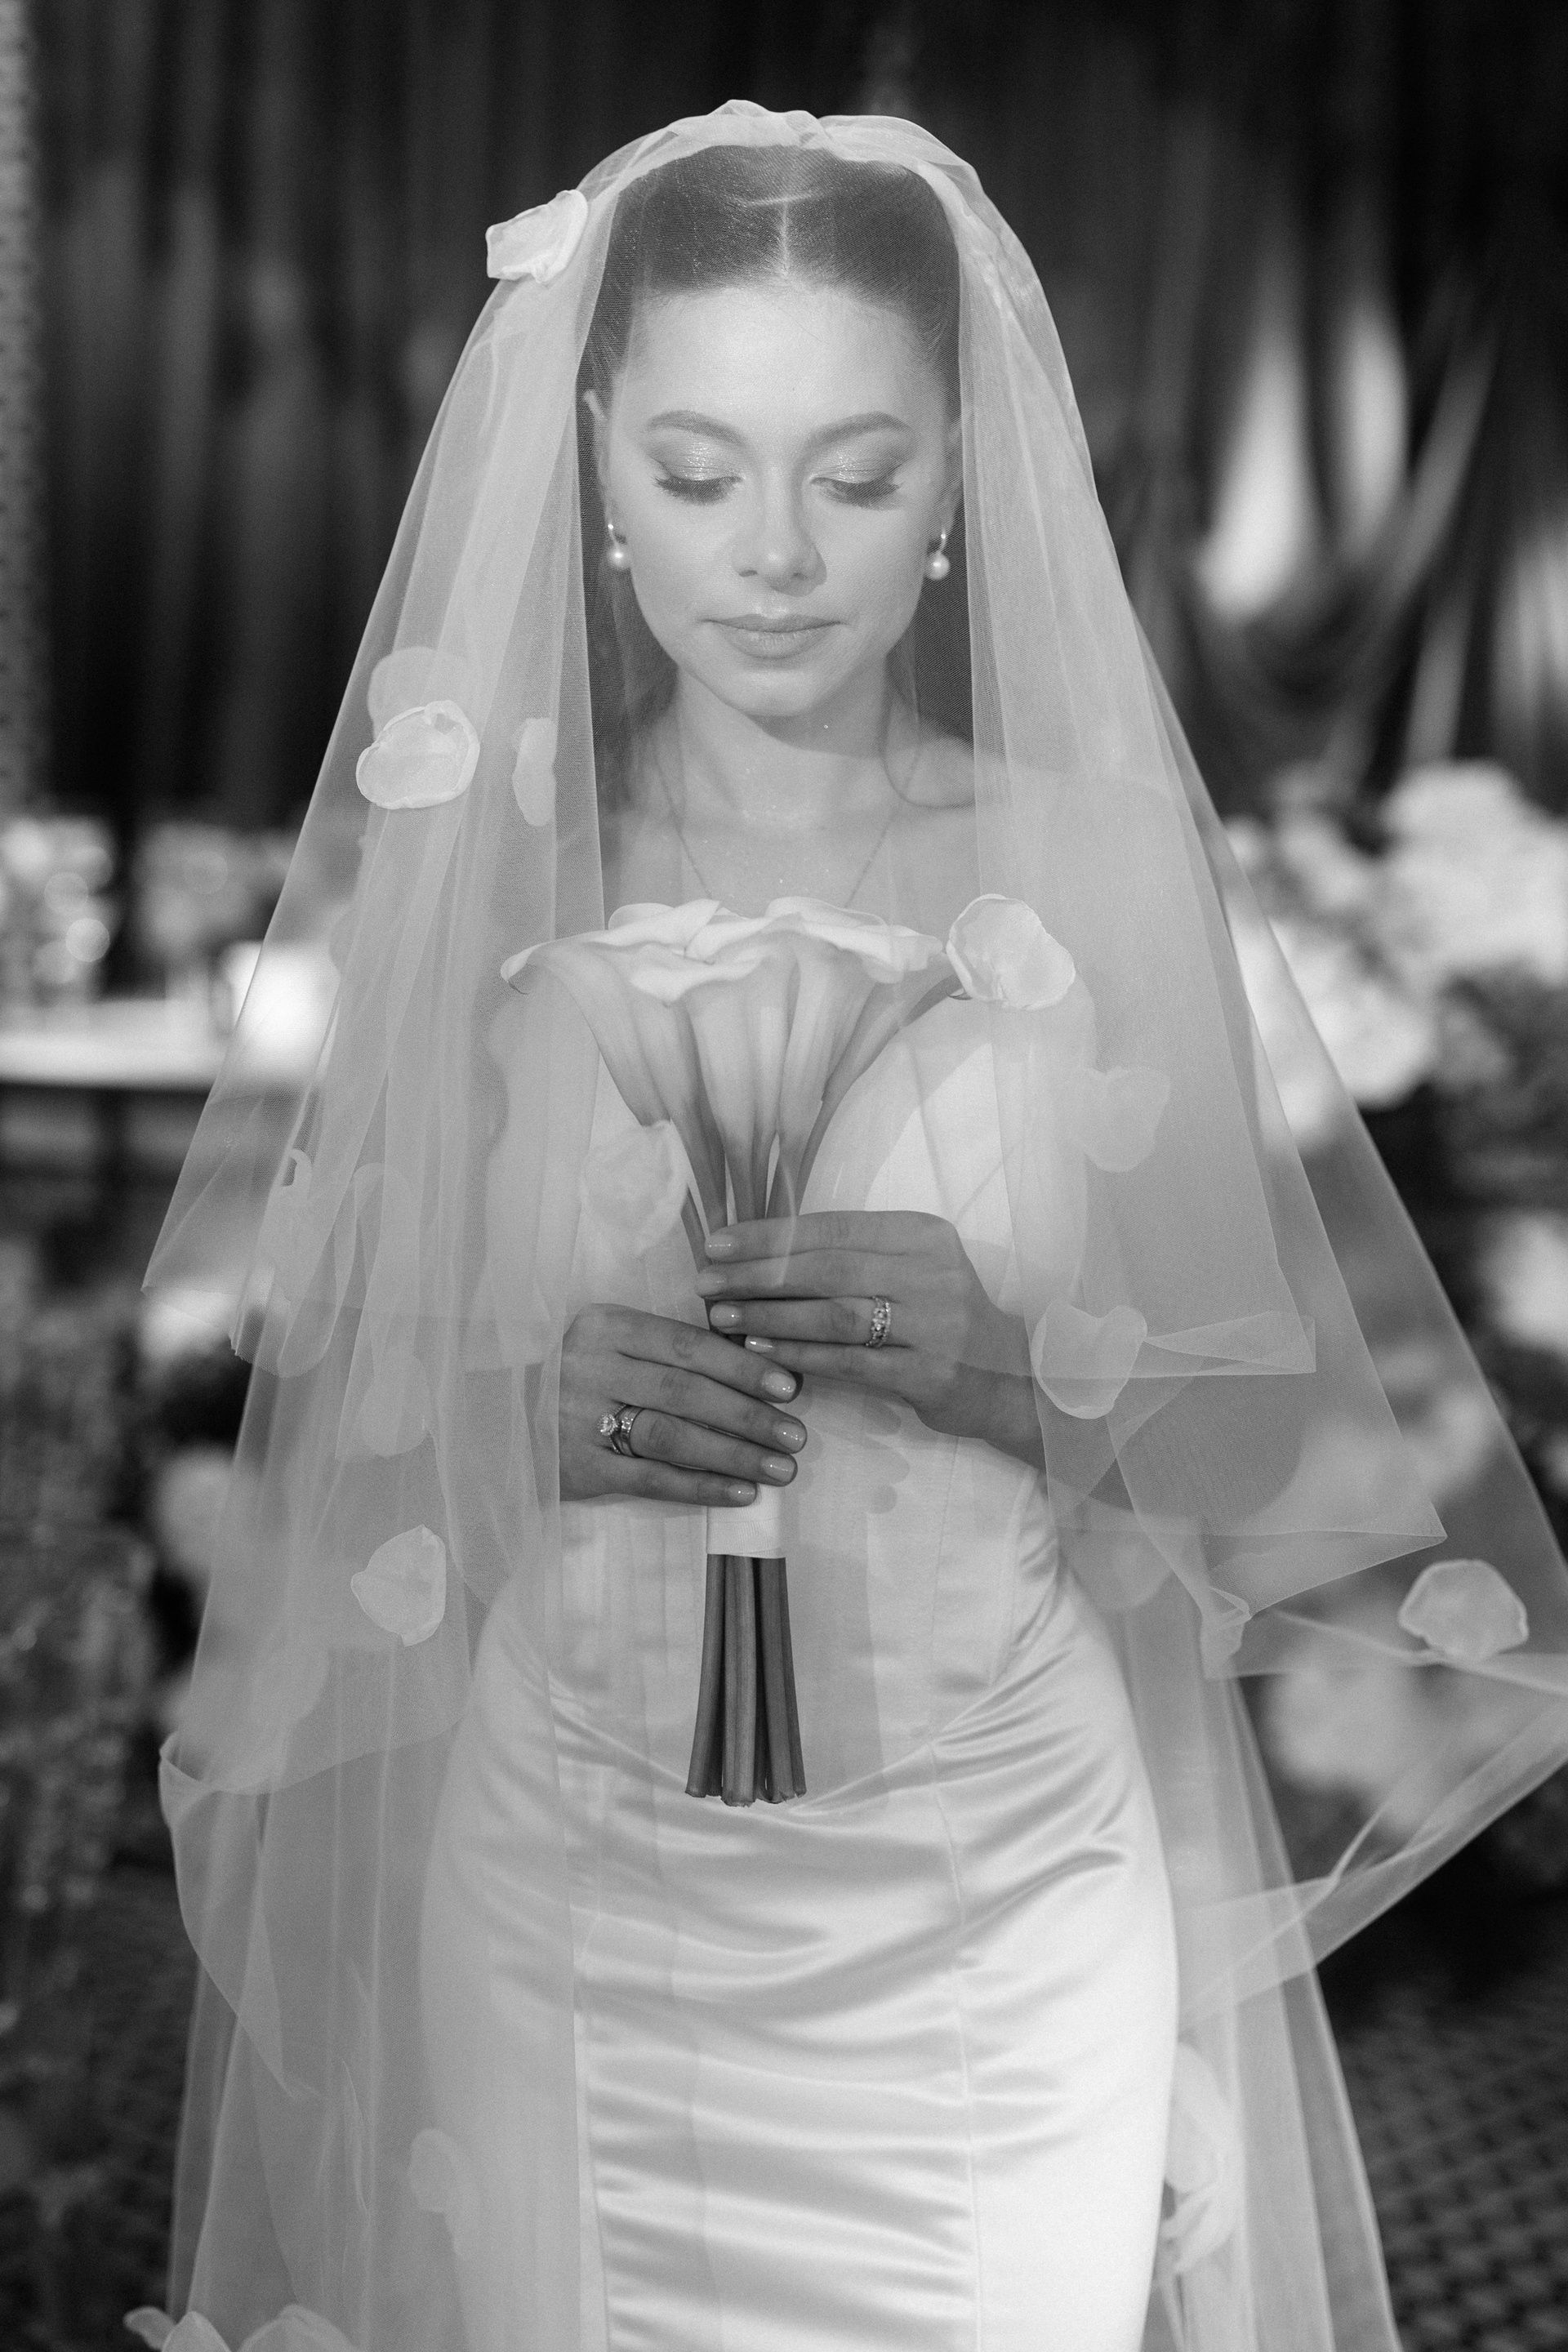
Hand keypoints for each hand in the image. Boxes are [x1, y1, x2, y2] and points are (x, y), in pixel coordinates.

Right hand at [558, 1305, 808, 1506]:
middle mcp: (591, 1368)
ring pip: (671, 1436)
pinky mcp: (577, 1467)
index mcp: (606, 1326)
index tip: (789, 1387)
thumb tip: (757, 1364)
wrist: (502, 1414)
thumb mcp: (615, 1342)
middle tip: (796, 1435)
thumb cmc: (580, 1374)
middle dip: (748, 1415)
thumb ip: (670, 1348)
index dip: (742, 1367)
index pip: (686, 1345)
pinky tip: (740, 1493)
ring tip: (780, 1468)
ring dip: (733, 1454)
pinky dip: (700, 1487)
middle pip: (684, 1392)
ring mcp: (579, 1420)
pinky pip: (650, 1479)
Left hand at [695, 1211, 1043, 1469]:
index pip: (832, 1227)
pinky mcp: (930, 1372)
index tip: (716, 1244)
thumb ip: (852, 1257)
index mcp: (923, 1234)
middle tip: (706, 1282)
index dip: (769, 1236)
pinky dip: (799, 1354)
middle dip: (758, 1275)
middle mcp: (933, 1271)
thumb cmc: (939, 1319)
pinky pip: (849, 1362)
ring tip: (722, 1317)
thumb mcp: (909, 1271)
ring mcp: (935, 1323)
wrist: (1010, 1378)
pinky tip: (761, 1352)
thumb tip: (759, 1250)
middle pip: (828, 1267)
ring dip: (770, 1315)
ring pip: (835, 1313)